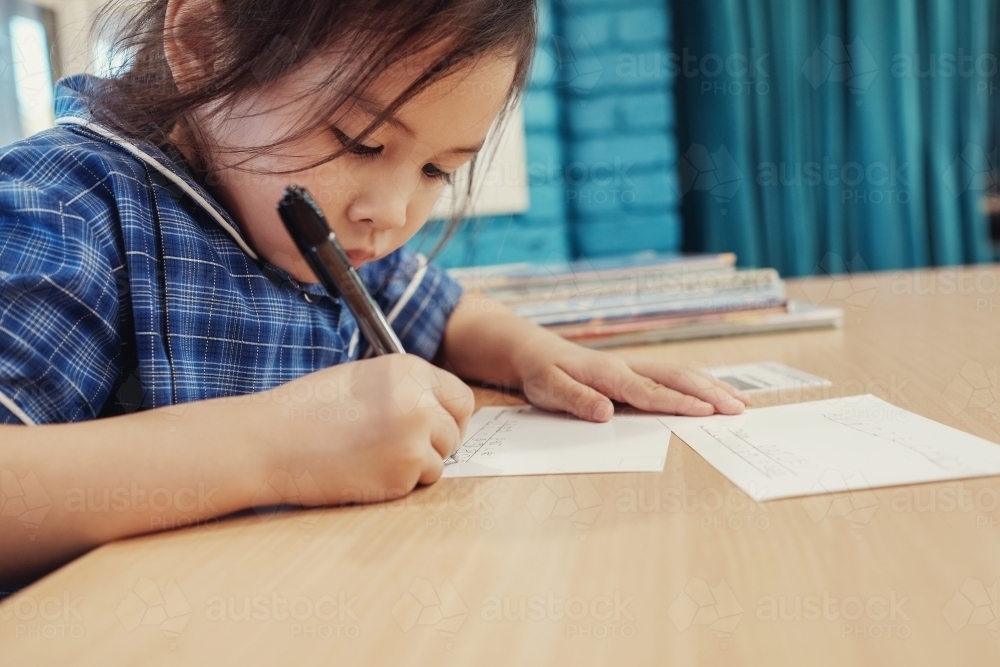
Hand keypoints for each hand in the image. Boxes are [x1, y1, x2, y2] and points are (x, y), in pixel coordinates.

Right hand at [259, 353, 473, 503]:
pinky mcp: (402, 474)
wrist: (271, 441)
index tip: (437, 428)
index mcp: (410, 370)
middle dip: (436, 443)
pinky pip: (418, 483)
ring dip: (415, 465)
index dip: (450, 417)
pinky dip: (397, 482)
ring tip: (371, 455)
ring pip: (440, 461)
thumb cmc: (309, 409)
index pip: (461, 398)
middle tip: (401, 448)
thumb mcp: (365, 379)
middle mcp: (420, 402)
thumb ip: (407, 389)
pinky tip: (363, 470)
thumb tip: (440, 410)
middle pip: (455, 432)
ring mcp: (414, 439)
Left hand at [514, 338, 749, 421]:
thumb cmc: (544, 373)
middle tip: (739, 408)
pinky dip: (699, 382)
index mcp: (609, 374)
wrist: (538, 352)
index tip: (708, 410)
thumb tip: (605, 413)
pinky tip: (716, 391)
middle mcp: (627, 367)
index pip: (649, 392)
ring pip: (680, 374)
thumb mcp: (549, 389)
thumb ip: (577, 400)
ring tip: (741, 401)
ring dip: (711, 386)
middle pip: (676, 378)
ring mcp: (635, 367)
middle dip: (710, 393)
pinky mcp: (636, 370)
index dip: (679, 402)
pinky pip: (673, 375)